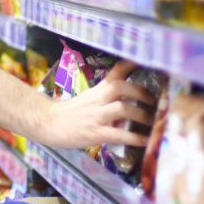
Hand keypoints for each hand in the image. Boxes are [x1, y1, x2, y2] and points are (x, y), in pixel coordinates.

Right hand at [40, 60, 156, 148]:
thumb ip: (108, 98)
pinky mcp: (95, 133)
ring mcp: (96, 116)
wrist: (47, 123)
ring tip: (153, 123)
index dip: (133, 64)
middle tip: (156, 102)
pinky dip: (135, 138)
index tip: (149, 61)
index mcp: (98, 90)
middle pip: (122, 87)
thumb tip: (130, 104)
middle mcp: (98, 99)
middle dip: (142, 93)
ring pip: (122, 108)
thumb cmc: (70, 113)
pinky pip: (119, 134)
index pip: (117, 71)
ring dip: (142, 115)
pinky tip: (145, 142)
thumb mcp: (90, 99)